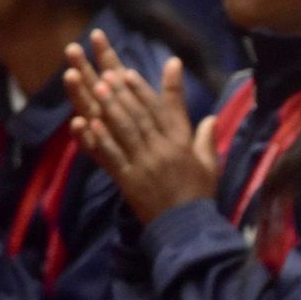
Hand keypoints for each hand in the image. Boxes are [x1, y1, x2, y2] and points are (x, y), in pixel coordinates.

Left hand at [65, 33, 214, 223]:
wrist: (186, 227)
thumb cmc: (198, 195)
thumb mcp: (210, 165)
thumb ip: (207, 140)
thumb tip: (210, 117)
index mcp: (182, 144)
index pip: (164, 111)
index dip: (145, 90)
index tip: (130, 72)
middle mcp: (163, 149)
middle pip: (141, 115)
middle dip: (124, 92)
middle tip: (107, 72)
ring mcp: (144, 164)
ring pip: (126, 130)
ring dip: (112, 107)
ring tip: (98, 88)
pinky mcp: (129, 180)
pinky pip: (113, 156)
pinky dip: (101, 138)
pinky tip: (89, 124)